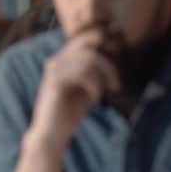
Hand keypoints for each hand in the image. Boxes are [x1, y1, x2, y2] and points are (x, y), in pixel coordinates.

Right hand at [30, 30, 119, 147]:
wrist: (51, 135)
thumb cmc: (69, 113)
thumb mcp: (87, 87)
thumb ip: (96, 72)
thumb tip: (115, 55)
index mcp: (64, 59)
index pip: (88, 36)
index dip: (107, 43)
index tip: (119, 64)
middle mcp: (57, 59)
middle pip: (90, 40)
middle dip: (108, 61)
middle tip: (115, 82)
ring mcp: (55, 69)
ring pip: (89, 57)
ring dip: (105, 75)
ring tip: (107, 93)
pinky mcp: (55, 81)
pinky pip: (83, 73)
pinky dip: (95, 86)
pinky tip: (95, 99)